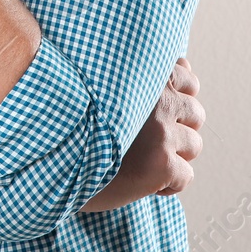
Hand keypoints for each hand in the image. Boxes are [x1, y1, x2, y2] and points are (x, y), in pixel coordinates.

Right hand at [80, 57, 204, 212]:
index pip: (187, 78)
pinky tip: (139, 182)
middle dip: (177, 130)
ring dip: (172, 157)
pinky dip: (166, 185)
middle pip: (196, 114)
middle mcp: (157, 98)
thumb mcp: (103, 88)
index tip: (152, 114)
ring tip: (140, 161)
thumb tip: (183, 66)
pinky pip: (186, 177)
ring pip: (194, 146)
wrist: (54, 164)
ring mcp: (162, 131)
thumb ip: (139, 78)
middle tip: (145, 142)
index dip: (174, 99)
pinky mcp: (163, 163)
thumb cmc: (75, 127)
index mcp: (144, 75)